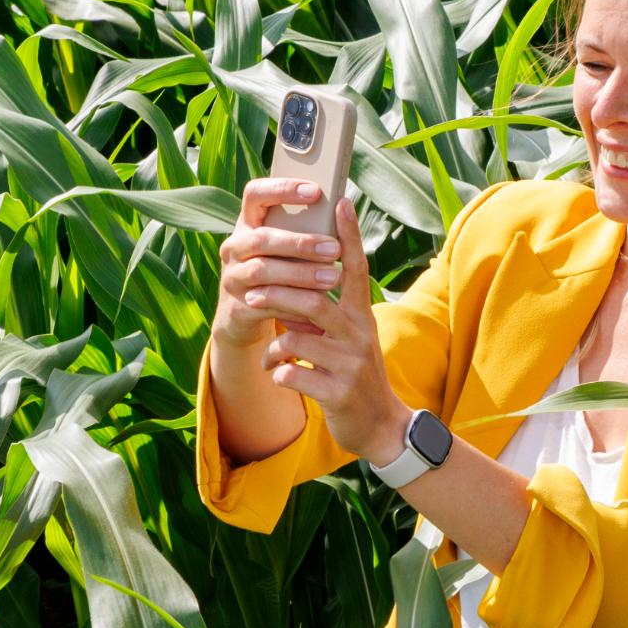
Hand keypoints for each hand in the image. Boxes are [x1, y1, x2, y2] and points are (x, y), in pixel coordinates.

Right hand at [213, 178, 344, 349]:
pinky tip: (318, 306)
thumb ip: (302, 230)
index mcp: (248, 224)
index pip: (255, 194)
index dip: (282, 189)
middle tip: (335, 248)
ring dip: (300, 274)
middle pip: (262, 238)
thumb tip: (343, 210)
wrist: (242, 316)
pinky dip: (293, 304)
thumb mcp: (283, 248)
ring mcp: (232, 277)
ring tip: (333, 278)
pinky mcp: (237, 306)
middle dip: (300, 243)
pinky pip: (265, 302)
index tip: (316, 191)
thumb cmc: (276, 272)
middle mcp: (234, 247)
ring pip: (262, 271)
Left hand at [251, 196, 409, 464]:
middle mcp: (359, 333)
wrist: (378, 426)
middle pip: (313, 300)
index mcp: (361, 315)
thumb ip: (323, 315)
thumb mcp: (347, 339)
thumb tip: (289, 291)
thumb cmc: (354, 375)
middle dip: (276, 295)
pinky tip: (280, 377)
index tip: (340, 200)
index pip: (356, 267)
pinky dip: (278, 373)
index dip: (349, 234)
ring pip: (296, 337)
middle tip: (250, 295)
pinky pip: (292, 374)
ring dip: (274, 342)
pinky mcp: (338, 392)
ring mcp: (350, 363)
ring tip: (269, 350)